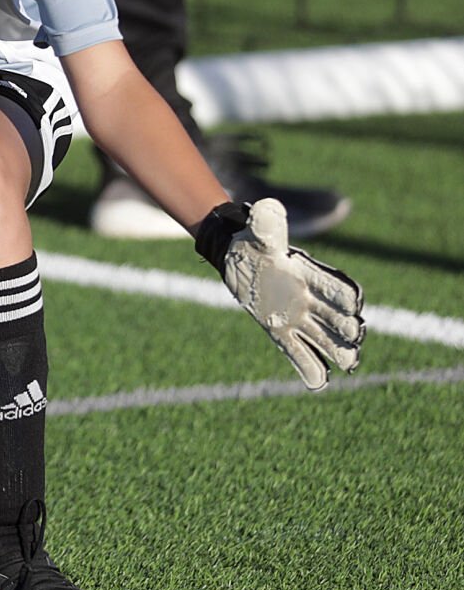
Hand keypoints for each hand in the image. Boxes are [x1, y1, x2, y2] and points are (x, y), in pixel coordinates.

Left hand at [196, 198, 363, 391]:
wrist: (235, 259)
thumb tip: (267, 206)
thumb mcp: (257, 234)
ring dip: (337, 351)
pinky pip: (297, 352)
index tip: (354, 304)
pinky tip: (319, 383)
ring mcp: (297, 317)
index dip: (344, 295)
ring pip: (323, 338)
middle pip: (335, 316)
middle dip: (346, 326)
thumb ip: (267, 226)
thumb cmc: (250, 244)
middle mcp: (309, 298)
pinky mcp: (281, 331)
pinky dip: (309, 366)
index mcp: (308, 274)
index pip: (334, 285)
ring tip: (349, 365)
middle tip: (354, 336)